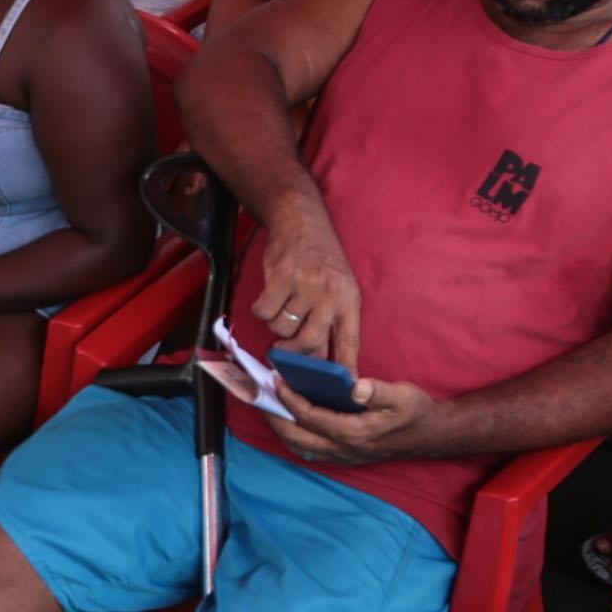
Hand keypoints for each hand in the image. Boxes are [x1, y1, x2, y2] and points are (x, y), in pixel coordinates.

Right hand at [248, 213, 362, 371]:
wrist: (301, 220)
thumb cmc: (320, 260)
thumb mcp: (340, 286)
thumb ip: (332, 320)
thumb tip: (318, 359)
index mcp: (349, 300)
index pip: (349, 342)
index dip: (346, 369)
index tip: (345, 391)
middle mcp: (330, 294)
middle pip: (310, 343)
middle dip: (295, 352)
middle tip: (285, 348)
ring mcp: (305, 285)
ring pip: (282, 328)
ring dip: (277, 325)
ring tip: (282, 307)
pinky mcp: (280, 277)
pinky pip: (264, 312)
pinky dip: (261, 310)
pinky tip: (270, 297)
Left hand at [263, 374, 441, 465]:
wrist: (430, 436)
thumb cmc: (415, 412)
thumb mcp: (402, 396)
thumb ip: (378, 391)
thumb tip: (356, 387)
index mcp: (352, 433)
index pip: (310, 417)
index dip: (289, 399)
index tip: (276, 381)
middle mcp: (343, 448)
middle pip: (296, 437)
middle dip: (274, 417)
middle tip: (260, 396)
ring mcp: (343, 455)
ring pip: (300, 447)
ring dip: (282, 428)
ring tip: (270, 406)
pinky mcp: (345, 456)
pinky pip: (310, 450)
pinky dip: (295, 435)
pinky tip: (291, 419)